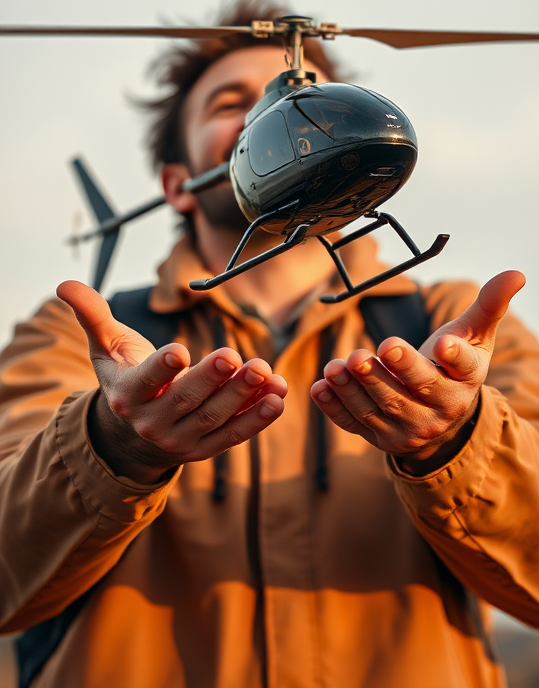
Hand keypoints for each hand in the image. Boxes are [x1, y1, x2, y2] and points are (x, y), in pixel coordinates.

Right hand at [57, 281, 286, 483]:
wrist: (132, 433)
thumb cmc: (125, 375)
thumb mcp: (106, 346)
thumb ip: (92, 315)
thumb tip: (64, 283)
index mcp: (128, 394)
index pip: (145, 382)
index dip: (162, 368)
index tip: (180, 350)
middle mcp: (152, 422)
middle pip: (186, 400)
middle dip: (211, 379)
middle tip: (233, 355)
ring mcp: (180, 440)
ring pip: (214, 418)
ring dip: (242, 396)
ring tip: (265, 371)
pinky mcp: (205, 449)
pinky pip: (233, 436)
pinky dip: (258, 419)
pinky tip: (279, 397)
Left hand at [310, 270, 524, 475]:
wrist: (441, 413)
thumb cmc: (455, 363)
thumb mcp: (475, 335)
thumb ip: (489, 304)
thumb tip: (517, 273)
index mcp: (465, 381)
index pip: (462, 368)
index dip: (454, 355)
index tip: (442, 342)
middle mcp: (439, 410)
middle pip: (413, 392)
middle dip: (390, 372)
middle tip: (372, 350)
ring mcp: (408, 428)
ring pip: (379, 409)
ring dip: (356, 387)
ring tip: (338, 364)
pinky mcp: (379, 436)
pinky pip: (355, 424)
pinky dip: (336, 408)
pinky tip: (321, 386)